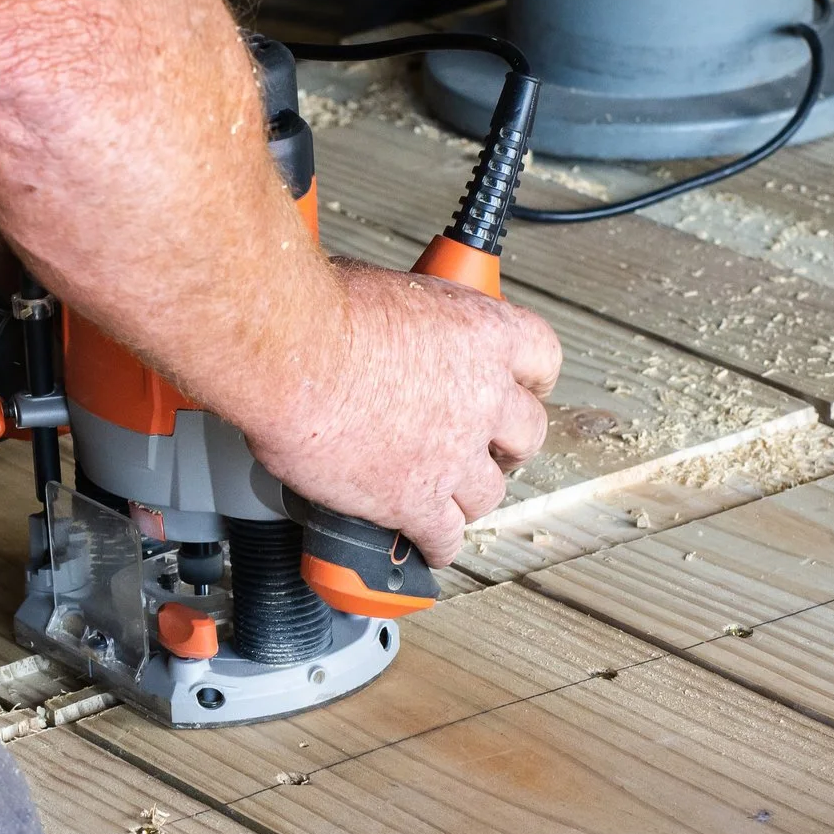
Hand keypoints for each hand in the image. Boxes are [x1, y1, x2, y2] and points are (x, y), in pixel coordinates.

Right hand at [243, 259, 559, 567]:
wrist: (290, 356)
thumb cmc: (323, 312)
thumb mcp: (388, 287)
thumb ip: (411, 319)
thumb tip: (391, 322)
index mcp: (484, 333)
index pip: (542, 358)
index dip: (530, 379)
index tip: (519, 387)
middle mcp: (482, 396)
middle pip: (527, 434)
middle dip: (508, 445)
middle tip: (488, 448)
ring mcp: (454, 454)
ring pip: (488, 493)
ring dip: (470, 496)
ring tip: (450, 497)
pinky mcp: (415, 499)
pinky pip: (443, 537)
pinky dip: (437, 545)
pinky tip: (428, 545)